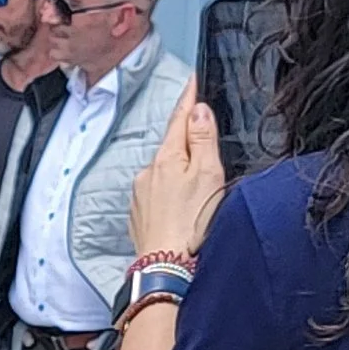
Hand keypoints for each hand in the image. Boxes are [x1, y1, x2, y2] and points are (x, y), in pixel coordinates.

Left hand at [129, 89, 225, 274]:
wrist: (167, 269)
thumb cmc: (191, 225)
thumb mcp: (208, 174)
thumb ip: (203, 140)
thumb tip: (198, 110)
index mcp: (167, 157)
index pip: (180, 118)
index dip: (189, 99)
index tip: (193, 80)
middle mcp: (148, 172)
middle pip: (173, 145)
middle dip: (189, 138)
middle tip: (207, 134)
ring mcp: (141, 196)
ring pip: (165, 171)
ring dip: (180, 170)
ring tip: (200, 186)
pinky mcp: (140, 216)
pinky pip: (158, 194)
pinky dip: (172, 194)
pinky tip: (183, 208)